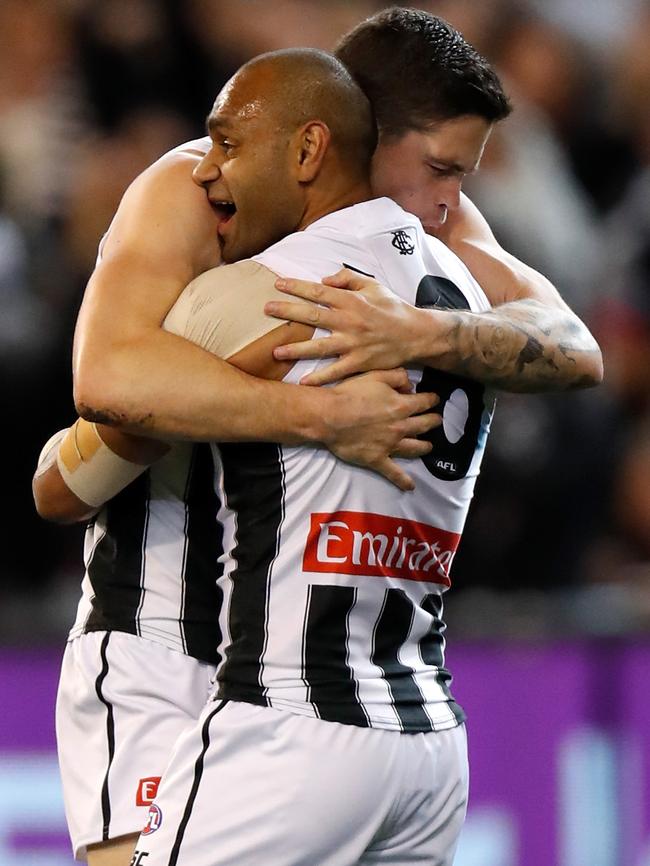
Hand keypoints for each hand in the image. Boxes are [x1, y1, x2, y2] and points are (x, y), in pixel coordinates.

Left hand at [265, 269, 420, 385]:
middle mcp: (350, 321)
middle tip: (266, 310)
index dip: (297, 287)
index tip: (277, 284)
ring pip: (319, 347)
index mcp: (352, 301)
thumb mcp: (373, 286)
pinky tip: (303, 382)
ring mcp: (353, 344)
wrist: (417, 334)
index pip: (318, 292)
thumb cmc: (393, 309)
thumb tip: (323, 280)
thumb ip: (348, 279)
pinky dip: (320, 378)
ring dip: (296, 350)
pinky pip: (336, 371)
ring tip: (275, 352)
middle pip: (312, 316)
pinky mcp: (360, 362)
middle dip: (287, 312)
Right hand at [321, 368, 439, 491]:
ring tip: (429, 446)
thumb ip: (397, 377)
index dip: (432, 399)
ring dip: (425, 446)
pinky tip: (410, 486)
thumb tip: (411, 386)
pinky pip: (393, 473)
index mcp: (401, 405)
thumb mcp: (376, 375)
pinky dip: (403, 481)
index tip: (435, 399)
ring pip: (415, 448)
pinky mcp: (378, 459)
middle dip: (434, 421)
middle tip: (437, 420)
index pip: (424, 402)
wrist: (329, 416)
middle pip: (425, 425)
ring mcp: (390, 445)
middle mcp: (400, 426)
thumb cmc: (350, 393)